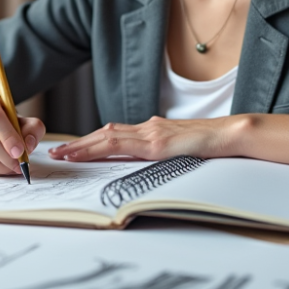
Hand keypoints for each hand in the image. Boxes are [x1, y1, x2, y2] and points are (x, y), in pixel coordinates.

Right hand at [0, 90, 45, 175]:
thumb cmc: (3, 123)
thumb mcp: (20, 119)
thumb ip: (32, 128)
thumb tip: (28, 144)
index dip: (9, 136)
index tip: (21, 150)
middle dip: (8, 156)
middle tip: (20, 163)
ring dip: (3, 167)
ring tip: (13, 166)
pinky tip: (1, 166)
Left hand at [48, 116, 226, 161]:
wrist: (230, 134)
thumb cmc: (210, 145)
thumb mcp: (180, 150)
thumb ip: (162, 152)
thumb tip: (147, 161)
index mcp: (152, 130)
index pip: (115, 134)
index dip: (91, 141)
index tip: (72, 149)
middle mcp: (148, 127)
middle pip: (105, 133)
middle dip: (80, 144)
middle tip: (58, 152)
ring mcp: (152, 133)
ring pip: (108, 136)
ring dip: (84, 146)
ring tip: (65, 154)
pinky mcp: (158, 143)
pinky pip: (124, 145)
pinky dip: (102, 148)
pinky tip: (90, 153)